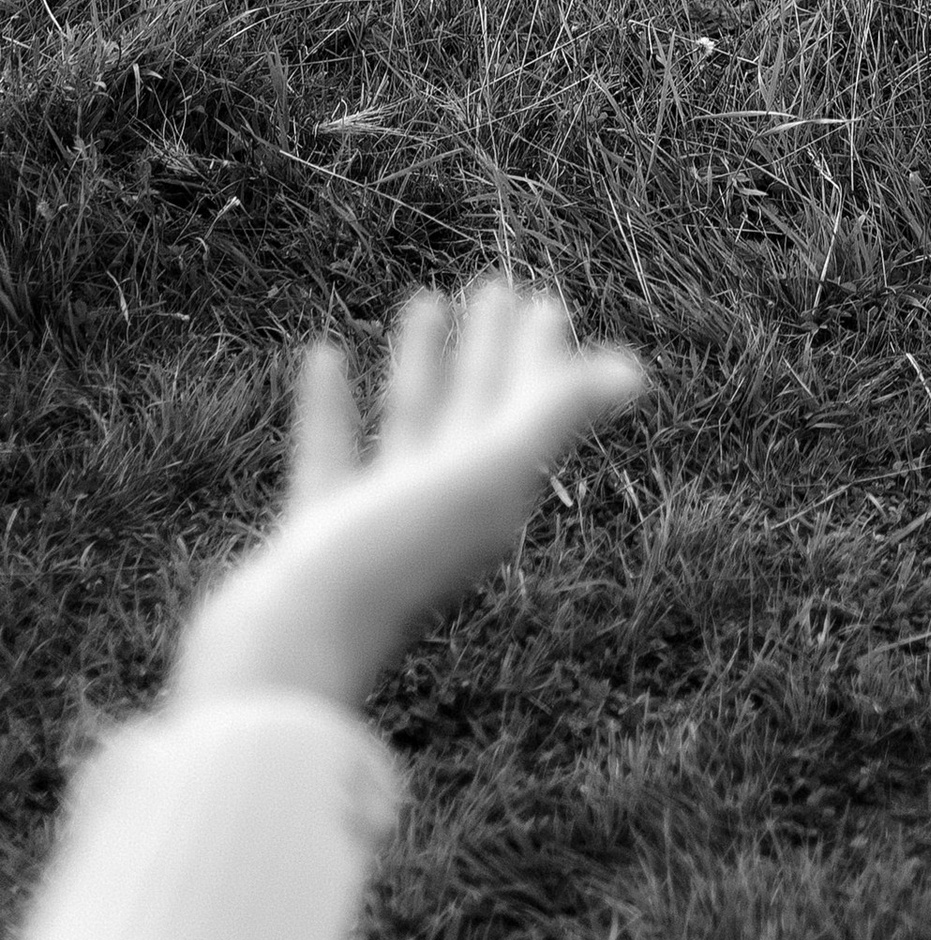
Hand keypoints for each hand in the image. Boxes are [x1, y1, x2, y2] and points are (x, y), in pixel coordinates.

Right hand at [167, 281, 649, 718]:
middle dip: (491, 351)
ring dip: (420, 365)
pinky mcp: (317, 532)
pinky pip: (332, 453)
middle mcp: (444, 511)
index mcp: (493, 500)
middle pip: (477, 414)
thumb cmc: (387, 560)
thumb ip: (553, 418)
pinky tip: (327, 352)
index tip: (546, 302)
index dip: (540, 358)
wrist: (282, 651)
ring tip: (425, 300)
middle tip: (498, 287)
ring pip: (409, 427)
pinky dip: (333, 404)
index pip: (529, 413)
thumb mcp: (479, 479)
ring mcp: (378, 523)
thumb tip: (638, 373)